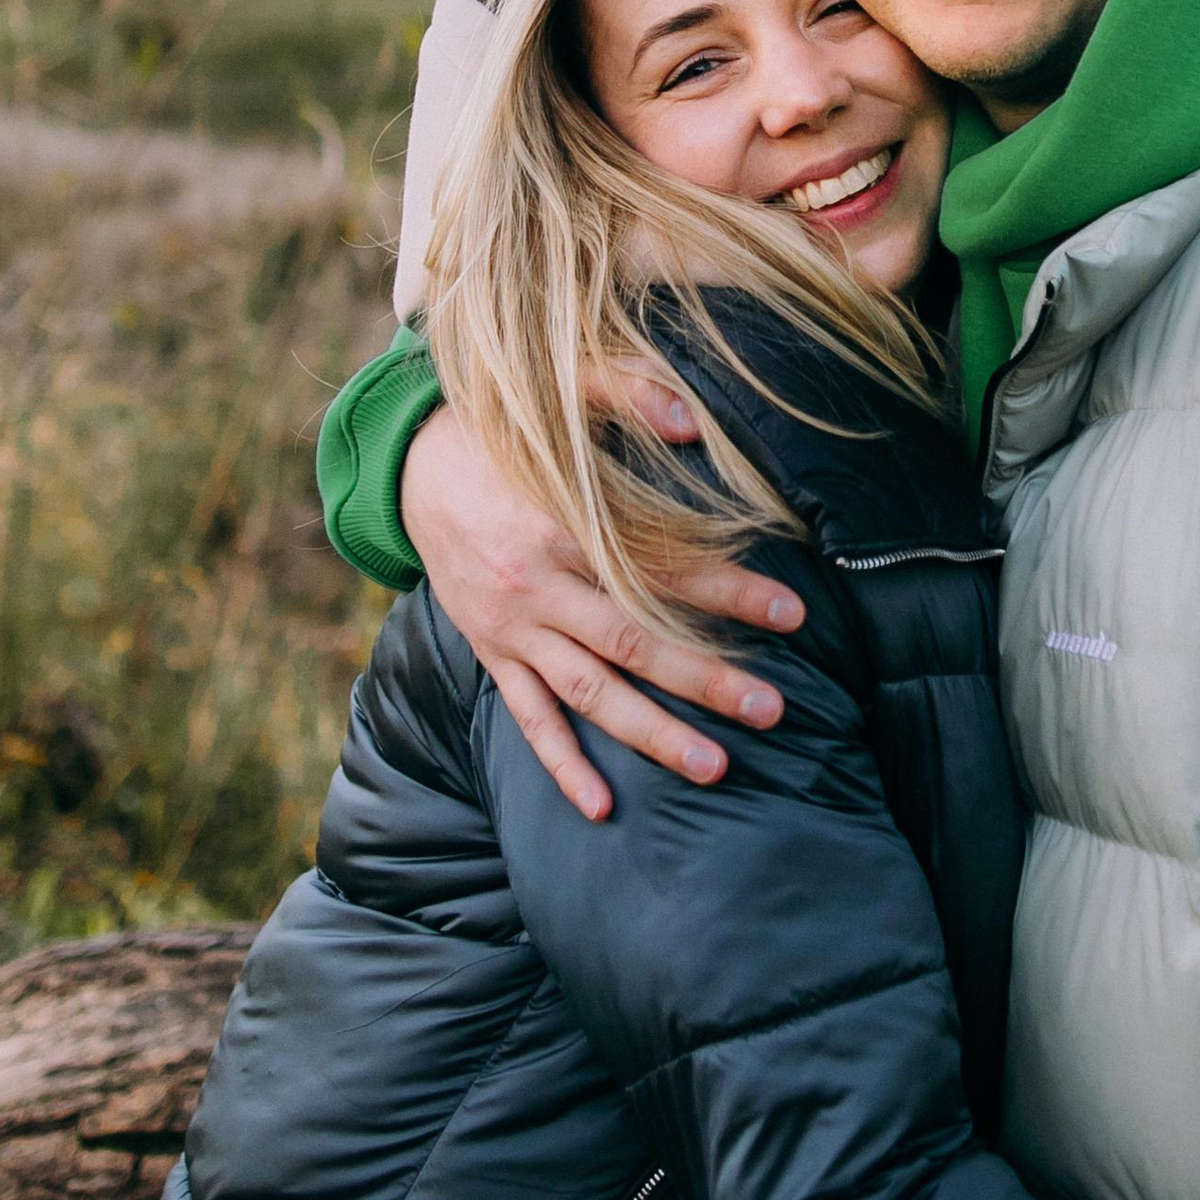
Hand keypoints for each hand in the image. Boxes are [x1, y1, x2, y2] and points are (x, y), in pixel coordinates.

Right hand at [399, 403, 801, 818]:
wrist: (408, 468)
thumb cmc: (500, 432)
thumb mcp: (557, 395)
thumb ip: (628, 393)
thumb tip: (694, 425)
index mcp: (563, 524)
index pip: (663, 567)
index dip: (730, 591)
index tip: (791, 614)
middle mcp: (539, 586)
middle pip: (635, 644)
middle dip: (706, 680)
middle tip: (772, 710)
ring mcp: (513, 628)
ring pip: (590, 693)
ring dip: (652, 733)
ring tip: (715, 767)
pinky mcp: (492, 653)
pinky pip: (529, 718)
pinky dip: (562, 764)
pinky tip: (600, 806)